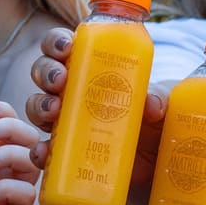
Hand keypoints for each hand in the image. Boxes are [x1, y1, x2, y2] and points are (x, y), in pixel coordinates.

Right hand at [25, 27, 166, 192]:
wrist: (163, 163)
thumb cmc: (160, 121)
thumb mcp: (167, 104)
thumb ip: (161, 97)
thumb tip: (151, 104)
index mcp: (93, 68)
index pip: (65, 46)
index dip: (57, 42)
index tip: (67, 47)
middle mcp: (75, 91)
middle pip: (44, 72)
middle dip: (46, 72)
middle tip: (61, 80)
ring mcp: (68, 122)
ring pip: (37, 106)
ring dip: (39, 105)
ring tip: (54, 111)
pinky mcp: (68, 152)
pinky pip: (43, 148)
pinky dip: (38, 149)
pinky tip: (44, 150)